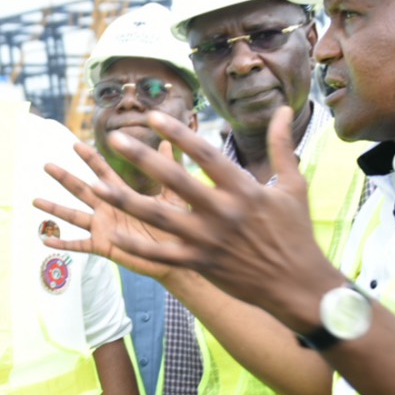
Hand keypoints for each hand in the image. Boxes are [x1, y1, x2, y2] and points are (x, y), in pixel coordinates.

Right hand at [34, 141, 187, 280]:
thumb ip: (168, 170)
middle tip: (47, 165)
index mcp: (121, 194)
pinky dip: (63, 243)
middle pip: (81, 189)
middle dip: (64, 178)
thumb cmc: (175, 226)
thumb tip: (169, 143)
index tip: (75, 144)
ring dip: (55, 208)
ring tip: (35, 201)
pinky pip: (79, 244)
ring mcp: (103, 227)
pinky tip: (45, 241)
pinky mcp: (103, 246)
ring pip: (74, 216)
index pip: (102, 171)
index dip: (89, 158)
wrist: (179, 257)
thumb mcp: (172, 196)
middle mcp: (108, 208)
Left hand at [91, 107, 336, 315]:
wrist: (297, 286)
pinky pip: (162, 254)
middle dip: (142, 157)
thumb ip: (282, 145)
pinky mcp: (200, 264)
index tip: (152, 117)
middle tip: (115, 137)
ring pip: (159, 217)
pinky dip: (138, 247)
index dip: (179, 134)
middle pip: (175, 180)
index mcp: (244, 190)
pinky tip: (113, 235)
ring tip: (97, 185)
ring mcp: (208, 240)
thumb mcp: (293, 185)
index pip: (205, 155)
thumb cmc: (295, 232)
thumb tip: (284, 108)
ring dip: (125, 200)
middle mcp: (222, 212)